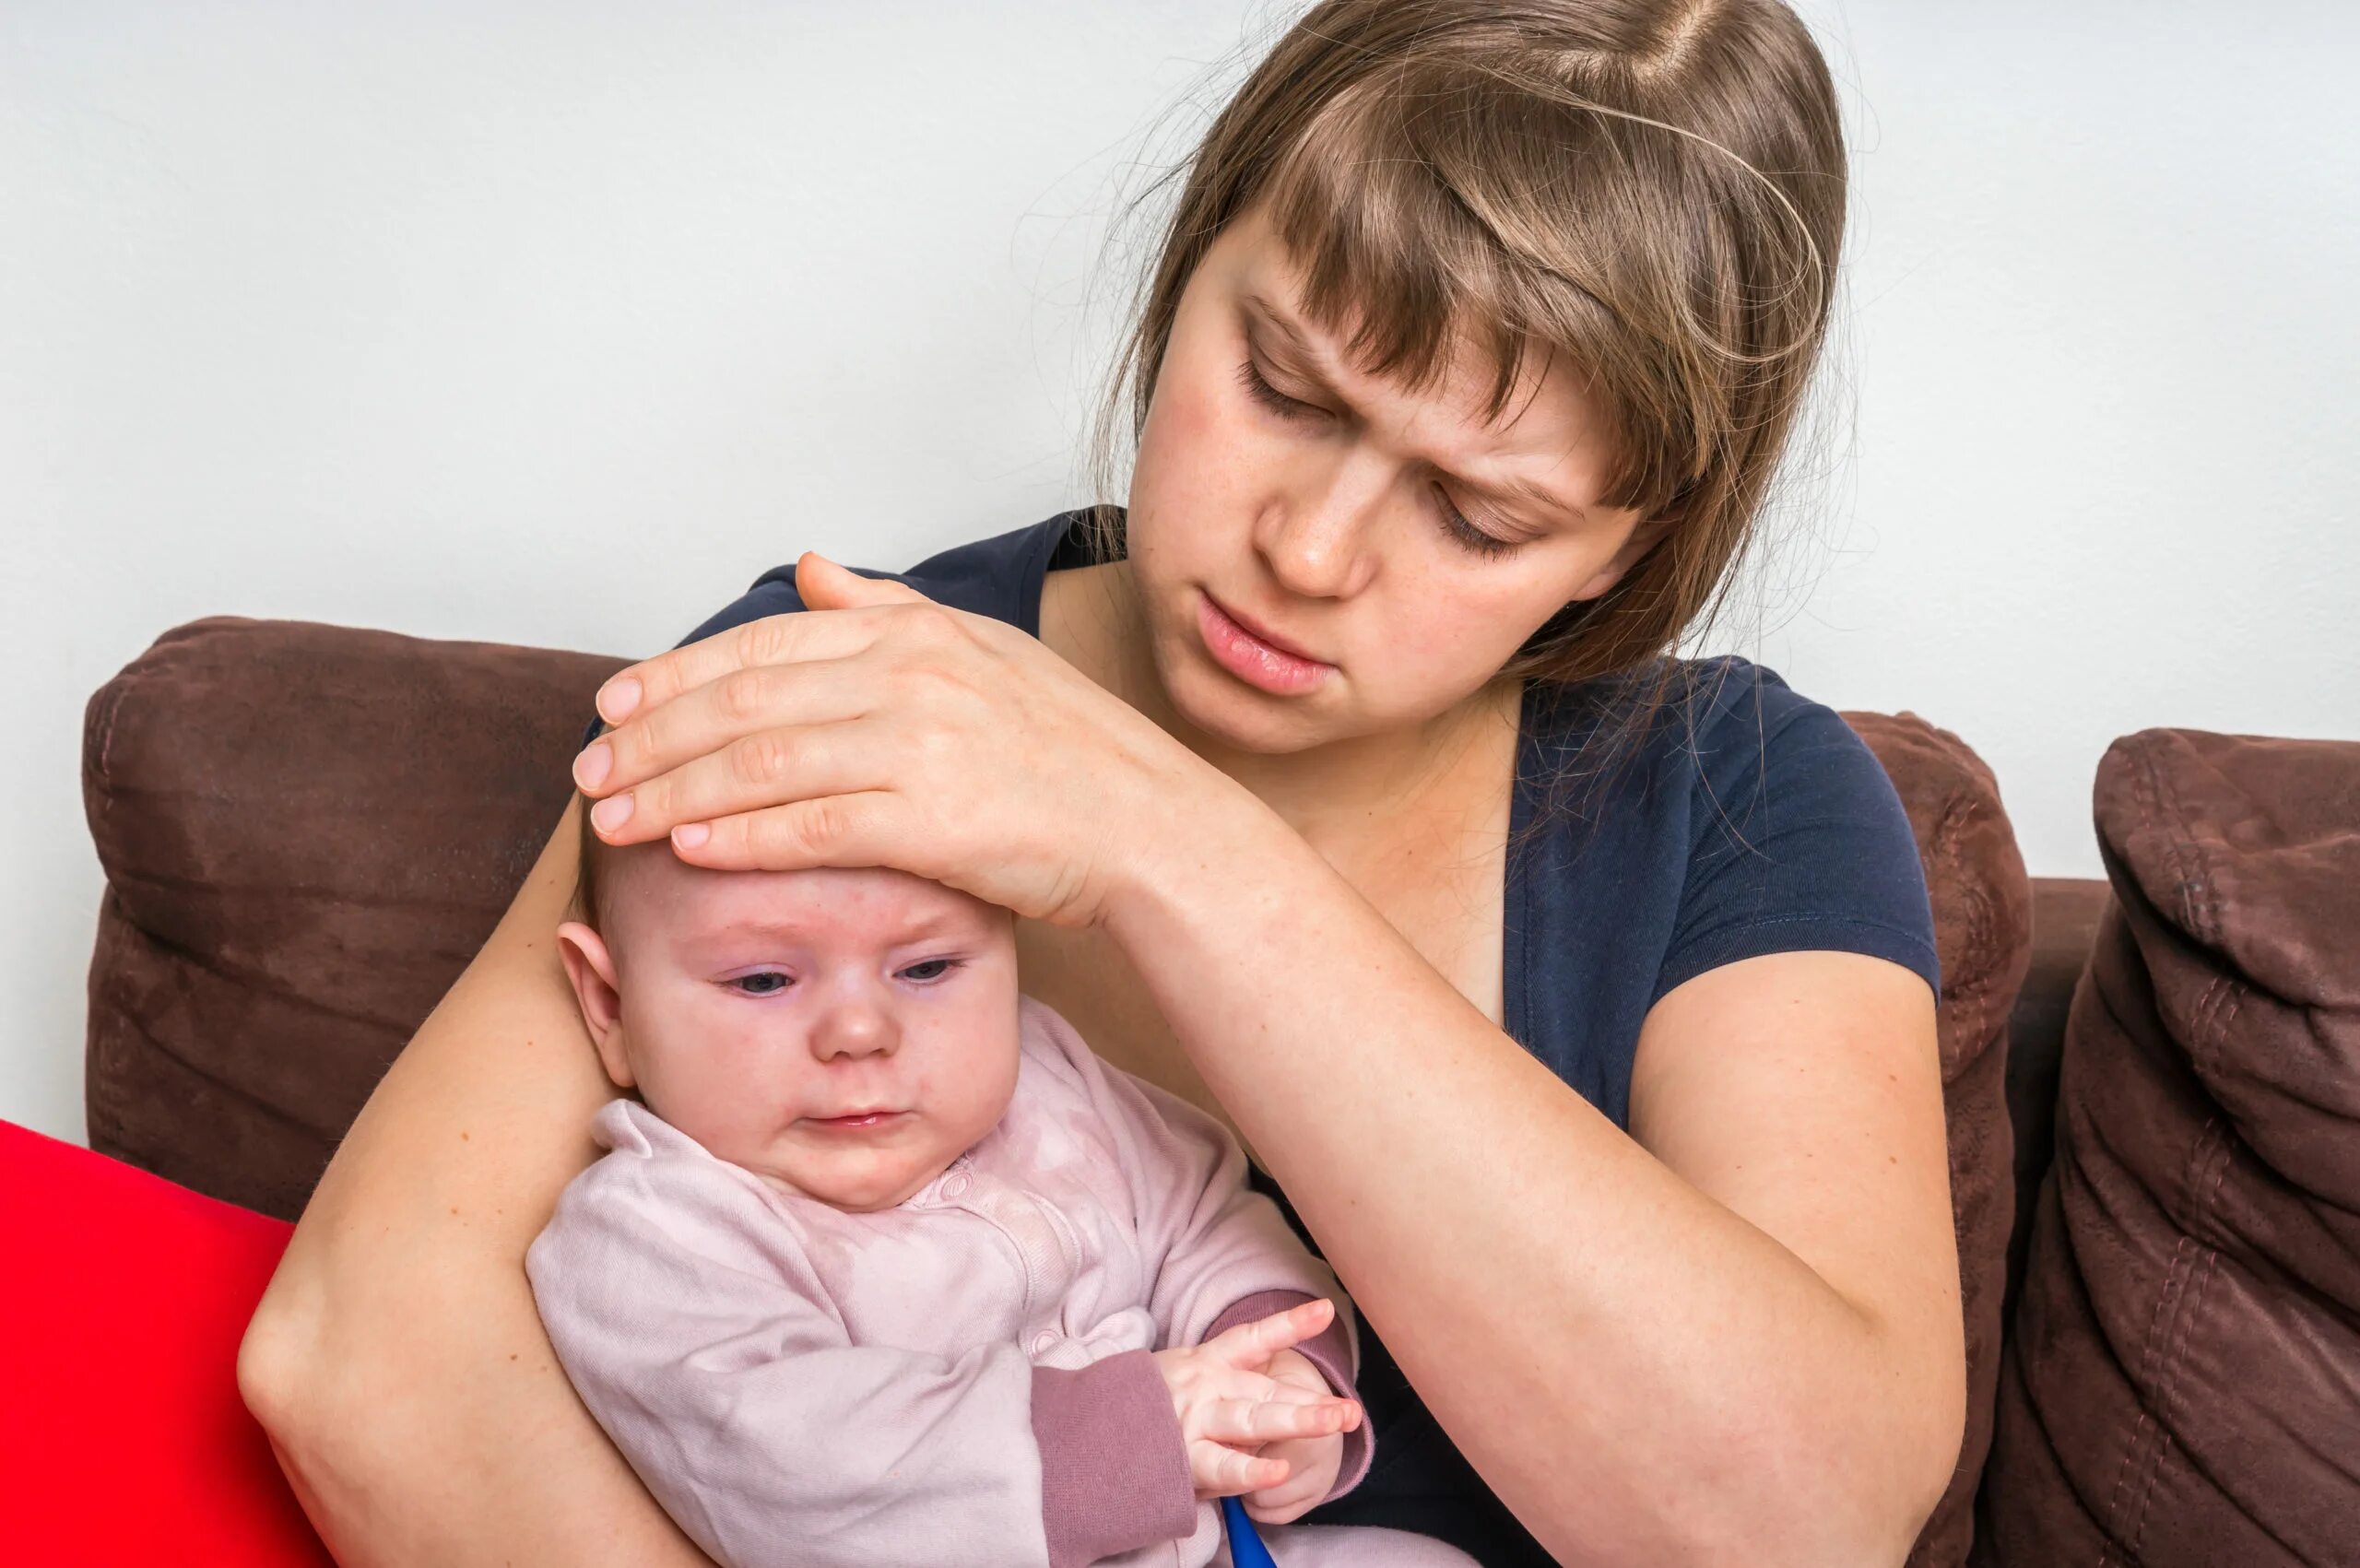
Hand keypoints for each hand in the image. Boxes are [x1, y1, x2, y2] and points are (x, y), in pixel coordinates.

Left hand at [569, 552, 1226, 928]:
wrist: (1149, 827)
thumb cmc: (1067, 752)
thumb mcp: (980, 652)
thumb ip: (885, 608)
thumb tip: (806, 567)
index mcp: (914, 631)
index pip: (764, 642)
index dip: (676, 674)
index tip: (614, 707)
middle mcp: (910, 674)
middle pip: (745, 699)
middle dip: (652, 739)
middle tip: (589, 774)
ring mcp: (922, 743)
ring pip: (761, 762)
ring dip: (673, 793)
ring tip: (613, 819)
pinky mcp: (934, 818)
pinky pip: (810, 826)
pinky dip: (740, 837)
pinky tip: (688, 849)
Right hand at [1150, 1297, 1362, 1500]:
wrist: (1093, 1430)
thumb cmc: (1150, 1406)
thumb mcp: (1186, 1378)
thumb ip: (1230, 1385)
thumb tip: (1281, 1398)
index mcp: (1208, 1364)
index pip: (1254, 1340)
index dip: (1291, 1324)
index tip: (1326, 1309)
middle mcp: (1207, 1388)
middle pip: (1267, 1392)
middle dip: (1312, 1403)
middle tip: (1352, 1411)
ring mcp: (1196, 1422)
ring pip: (1253, 1421)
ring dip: (1298, 1421)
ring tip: (1336, 1422)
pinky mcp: (1184, 1458)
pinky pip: (1224, 1467)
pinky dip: (1252, 1471)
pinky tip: (1279, 1471)